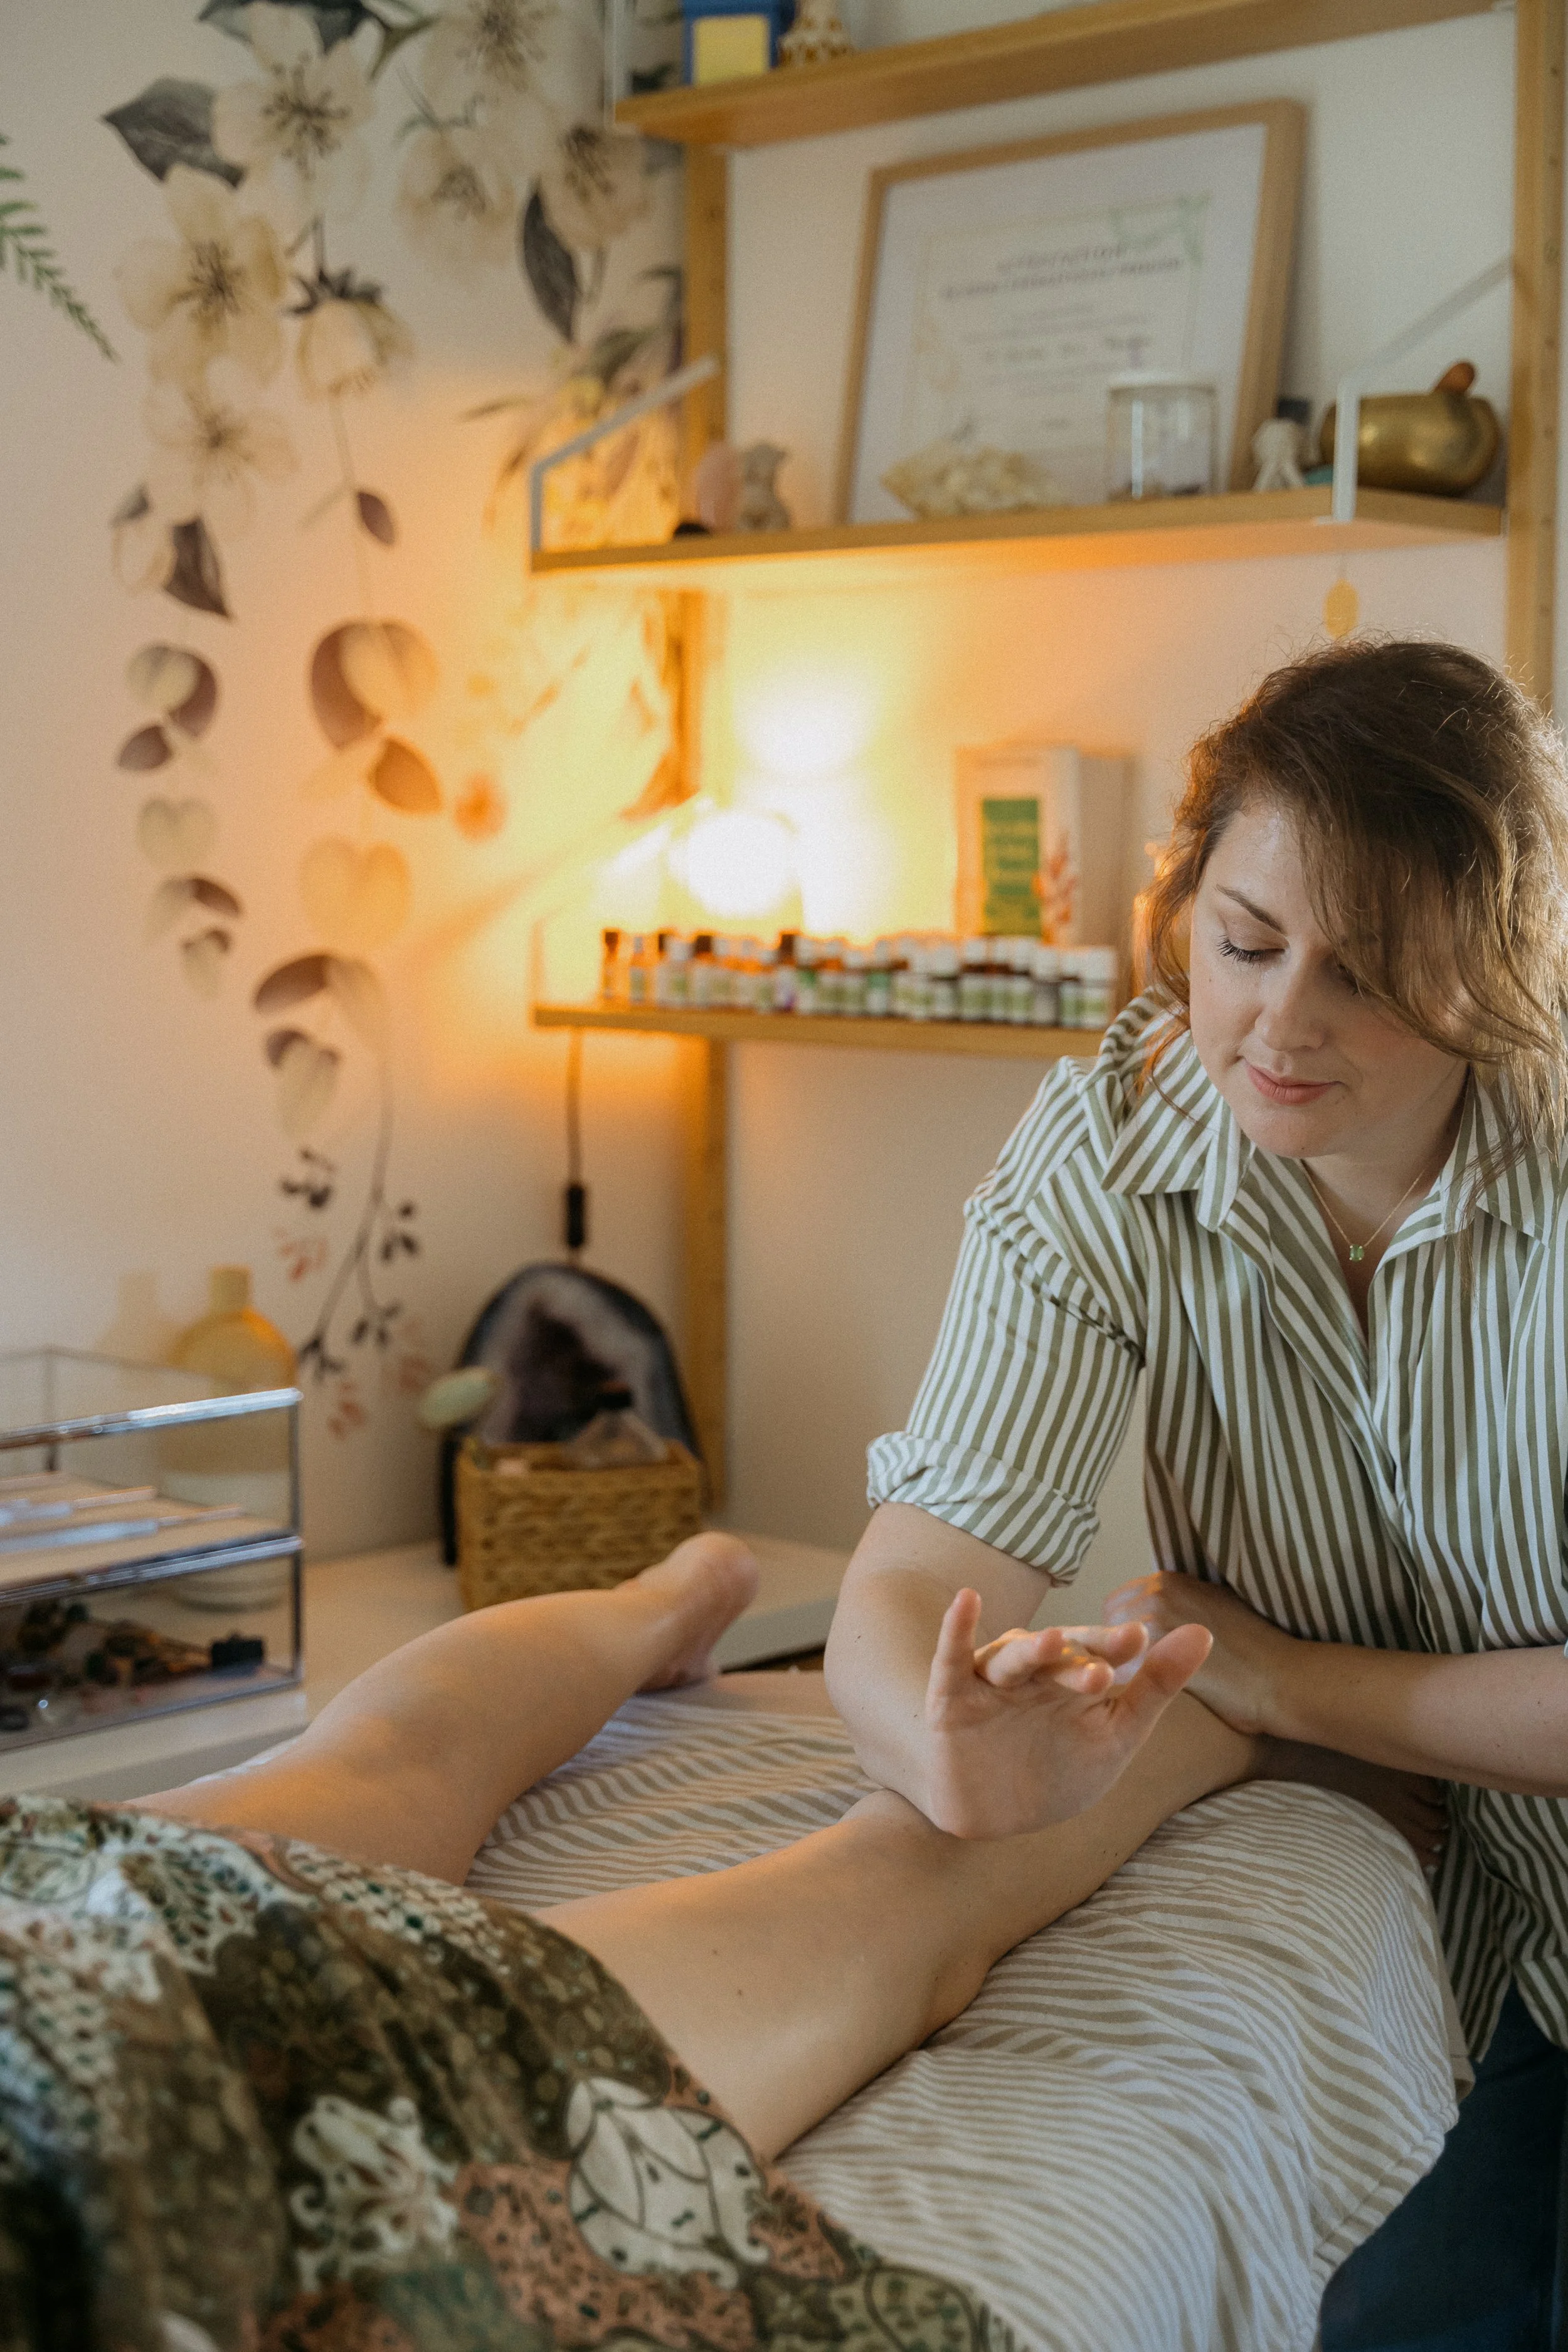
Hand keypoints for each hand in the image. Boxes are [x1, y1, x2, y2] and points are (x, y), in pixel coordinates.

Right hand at [920, 1589, 1214, 1836]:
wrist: (996, 1819)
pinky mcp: (951, 1698)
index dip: (1115, 1646)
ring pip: (1012, 1658)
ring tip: (1055, 1642)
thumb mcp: (1115, 1735)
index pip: (1097, 1653)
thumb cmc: (1059, 1771)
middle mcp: (1033, 1672)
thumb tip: (1203, 1632)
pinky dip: (956, 1628)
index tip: (1140, 1638)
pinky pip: (951, 1657)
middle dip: (1079, 1659)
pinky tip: (966, 1600)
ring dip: (1032, 1649)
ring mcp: (991, 1683)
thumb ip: (1154, 1686)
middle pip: (1057, 1657)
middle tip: (1104, 1671)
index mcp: (1072, 1677)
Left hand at [1104, 1571, 1294, 1736]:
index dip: (1123, 1633)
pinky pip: (1117, 1673)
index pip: (1119, 1604)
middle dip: (1114, 1648)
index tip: (1134, 1655)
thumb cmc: (1254, 1651)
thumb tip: (1156, 1617)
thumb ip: (1181, 1605)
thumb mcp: (1214, 1606)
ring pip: (1109, 1648)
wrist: (1281, 1678)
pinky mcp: (1155, 1655)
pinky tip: (1136, 1705)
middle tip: (1132, 1674)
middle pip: (1108, 1623)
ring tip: (1132, 1690)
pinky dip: (1121, 1689)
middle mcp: (1157, 1592)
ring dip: (1114, 1668)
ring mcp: (1155, 1620)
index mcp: (1168, 1579)